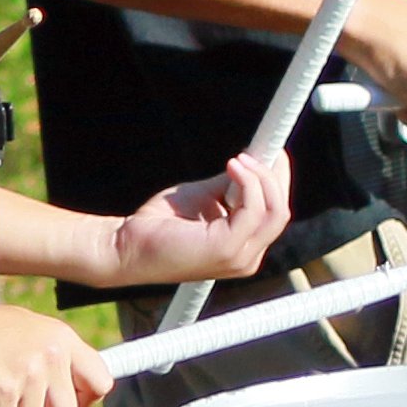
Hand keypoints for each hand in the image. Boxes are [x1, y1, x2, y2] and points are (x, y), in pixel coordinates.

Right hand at [0, 298, 111, 406]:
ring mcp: (27, 373)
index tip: (61, 404)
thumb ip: (50, 358)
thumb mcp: (23, 331)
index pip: (100, 382)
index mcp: (60, 337)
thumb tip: (72, 393)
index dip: (82, 401)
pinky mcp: (2, 392)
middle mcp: (50, 353)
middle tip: (13, 402)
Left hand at [100, 148, 291, 286]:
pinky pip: (254, 210)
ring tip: (239, 158)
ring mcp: (239, 257)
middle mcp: (247, 257)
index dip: (278, 181)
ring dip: (261, 176)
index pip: (275, 214)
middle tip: (259, 148)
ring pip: (274, 210)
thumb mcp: (203, 196)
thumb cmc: (160, 224)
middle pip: (279, 211)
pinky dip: (248, 182)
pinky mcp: (227, 250)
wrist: (126, 246)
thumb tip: (249, 160)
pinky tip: (232, 165)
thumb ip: (229, 185)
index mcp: (244, 247)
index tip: (274, 152)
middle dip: (274, 175)